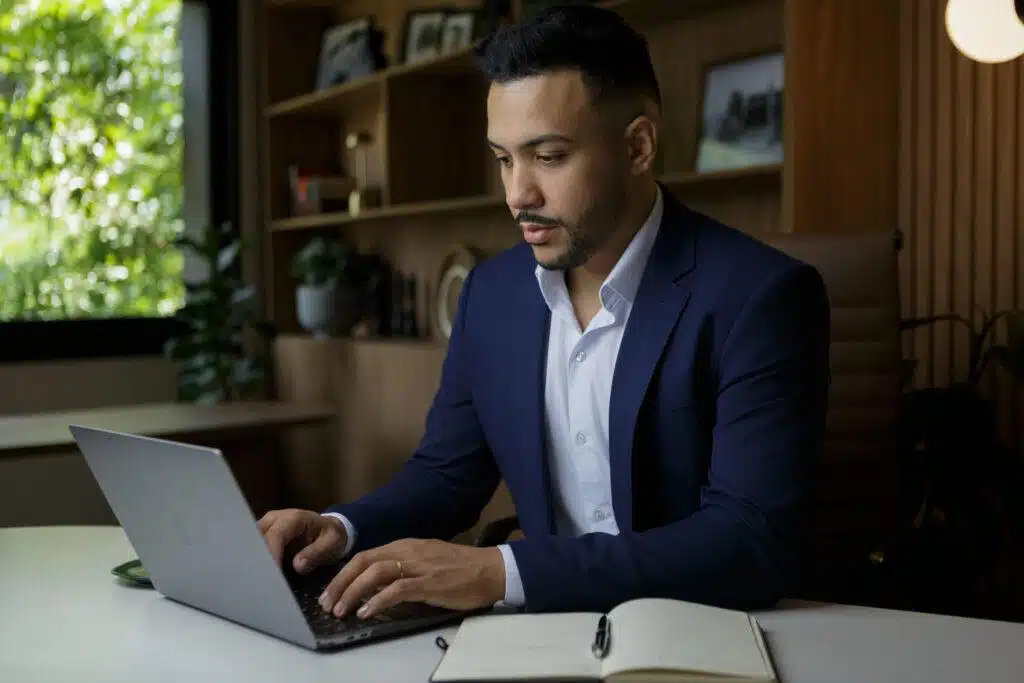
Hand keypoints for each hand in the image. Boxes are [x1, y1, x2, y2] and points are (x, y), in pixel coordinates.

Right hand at [258, 508, 347, 573]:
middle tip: (258, 581)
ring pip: (250, 542)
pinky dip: (253, 561)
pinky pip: (253, 548)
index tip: (271, 575)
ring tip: (255, 581)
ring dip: (252, 561)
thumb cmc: (331, 536)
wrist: (328, 530)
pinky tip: (255, 577)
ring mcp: (266, 527)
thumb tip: (297, 565)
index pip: (276, 535)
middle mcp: (275, 519)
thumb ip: (316, 553)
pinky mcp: (262, 536)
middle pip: (257, 537)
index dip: (271, 554)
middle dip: (256, 558)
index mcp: (294, 518)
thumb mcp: (332, 543)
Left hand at [318, 538, 504, 618]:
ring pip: (375, 573)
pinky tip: (367, 612)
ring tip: (342, 610)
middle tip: (327, 603)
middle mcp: (408, 551)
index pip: (365, 556)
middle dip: (340, 583)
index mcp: (405, 546)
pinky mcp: (429, 582)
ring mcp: (418, 566)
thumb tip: (375, 586)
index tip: (330, 592)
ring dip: (353, 592)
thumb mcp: (425, 561)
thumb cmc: (459, 569)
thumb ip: (401, 568)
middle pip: (364, 562)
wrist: (490, 569)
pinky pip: (397, 589)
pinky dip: (378, 600)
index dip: (343, 574)